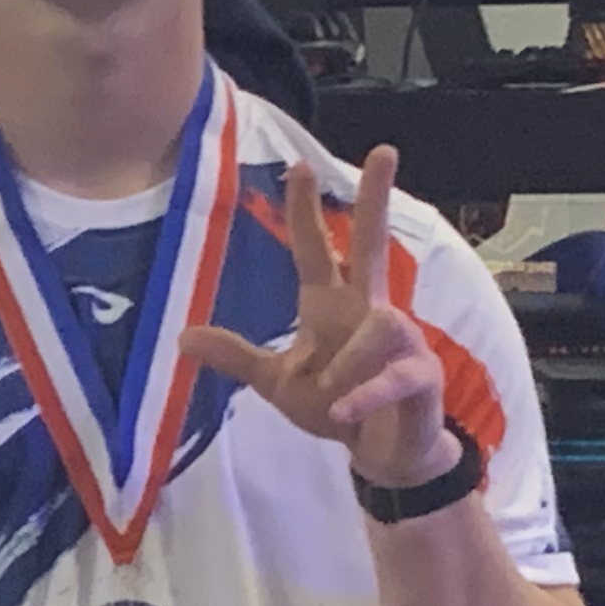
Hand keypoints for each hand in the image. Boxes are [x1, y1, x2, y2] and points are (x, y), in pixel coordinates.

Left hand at [178, 146, 454, 492]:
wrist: (383, 454)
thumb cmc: (336, 407)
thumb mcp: (278, 383)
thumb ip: (238, 357)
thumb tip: (182, 335)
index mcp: (332, 307)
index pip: (317, 249)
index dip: (306, 210)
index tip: (299, 165)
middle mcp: (370, 311)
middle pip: (373, 243)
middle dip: (377, 199)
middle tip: (383, 151)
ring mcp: (402, 341)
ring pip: (380, 325)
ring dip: (349, 362)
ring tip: (331, 395)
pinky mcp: (422, 376)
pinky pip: (395, 377)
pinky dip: (364, 395)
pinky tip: (342, 411)